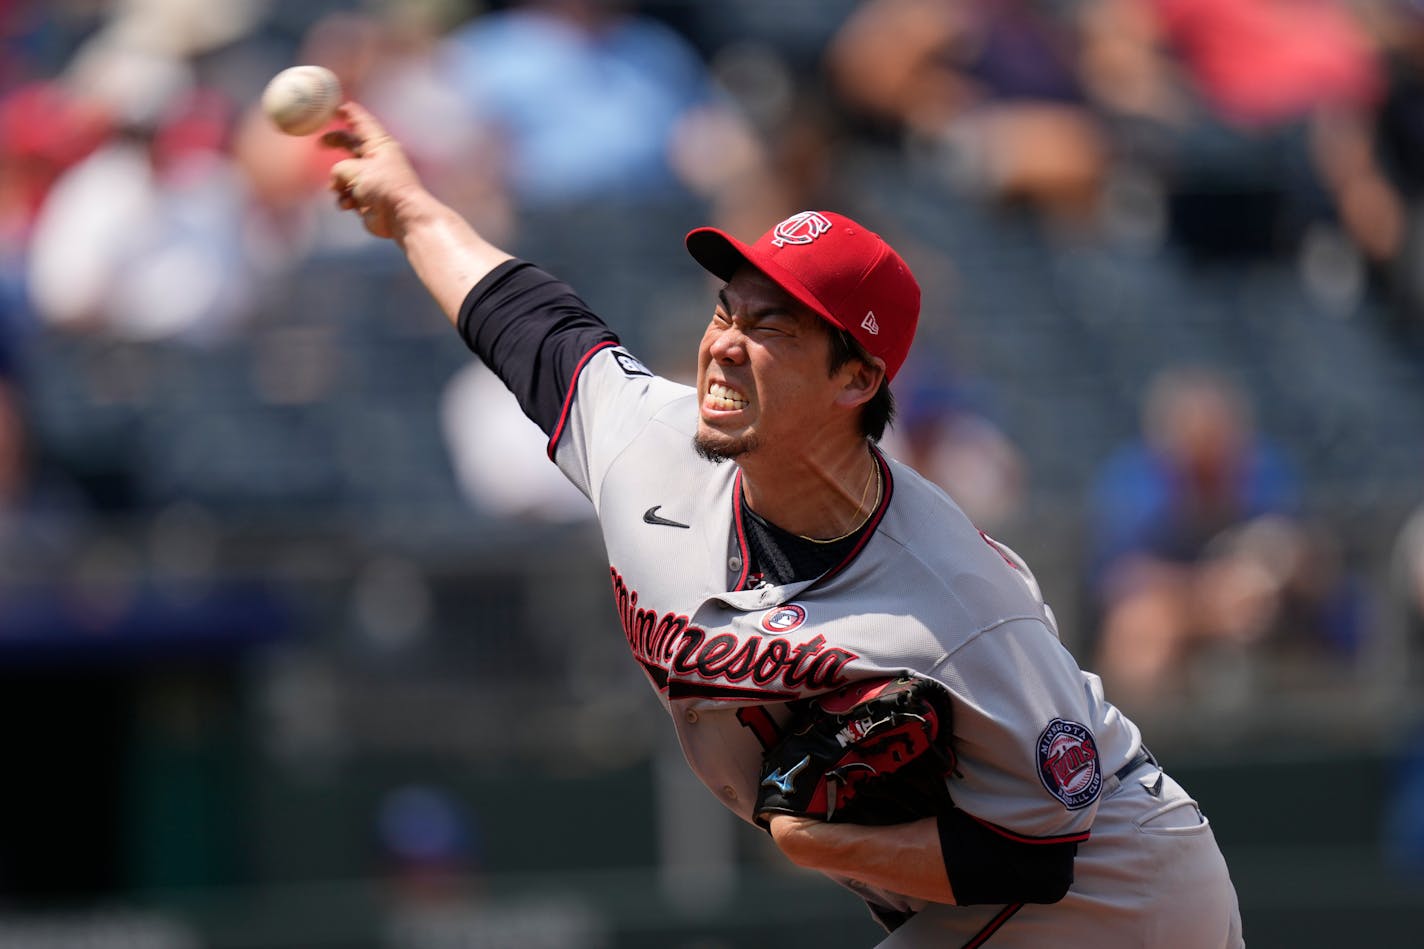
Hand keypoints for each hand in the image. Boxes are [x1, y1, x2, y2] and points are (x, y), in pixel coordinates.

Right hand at [324, 102, 426, 239]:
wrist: (401, 216)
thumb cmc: (384, 186)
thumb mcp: (356, 169)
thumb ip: (339, 168)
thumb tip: (336, 182)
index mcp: (379, 145)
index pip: (362, 122)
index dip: (348, 113)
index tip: (334, 107)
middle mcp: (377, 159)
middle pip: (352, 145)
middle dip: (336, 143)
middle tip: (321, 143)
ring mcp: (372, 179)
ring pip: (345, 174)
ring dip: (339, 183)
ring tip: (343, 190)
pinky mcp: (367, 198)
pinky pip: (347, 194)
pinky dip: (345, 199)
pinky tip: (349, 205)